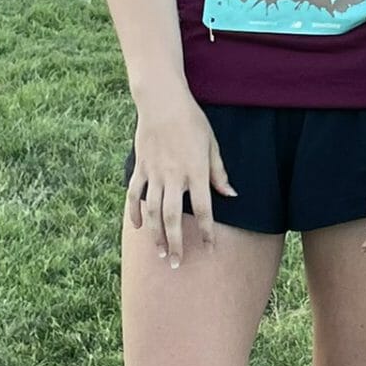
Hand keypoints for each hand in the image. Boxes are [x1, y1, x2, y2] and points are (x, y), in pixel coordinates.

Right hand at [127, 87, 236, 264]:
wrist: (162, 101)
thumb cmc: (192, 121)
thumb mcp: (212, 145)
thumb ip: (218, 172)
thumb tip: (231, 195)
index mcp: (195, 171)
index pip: (204, 209)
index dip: (207, 231)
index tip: (209, 249)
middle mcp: (174, 176)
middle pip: (174, 217)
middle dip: (175, 243)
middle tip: (176, 264)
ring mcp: (154, 172)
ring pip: (153, 211)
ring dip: (155, 235)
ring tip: (159, 254)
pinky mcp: (140, 167)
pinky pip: (134, 194)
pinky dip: (134, 212)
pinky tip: (138, 227)